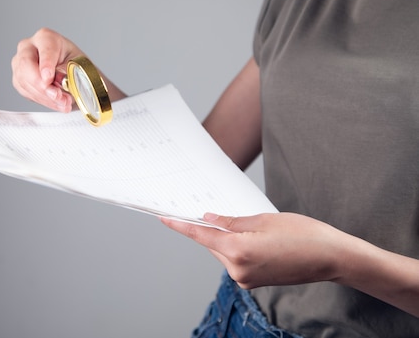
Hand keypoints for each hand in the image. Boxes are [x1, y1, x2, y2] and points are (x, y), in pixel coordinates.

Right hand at [11, 28, 86, 111]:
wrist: (72, 75)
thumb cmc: (75, 65)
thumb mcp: (80, 65)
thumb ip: (70, 71)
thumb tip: (61, 79)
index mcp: (46, 38)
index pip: (44, 49)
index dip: (45, 64)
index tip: (49, 78)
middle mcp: (28, 48)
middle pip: (26, 64)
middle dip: (42, 85)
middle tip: (58, 96)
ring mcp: (20, 64)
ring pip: (25, 81)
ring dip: (45, 97)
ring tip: (64, 103)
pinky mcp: (18, 80)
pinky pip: (26, 92)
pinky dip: (43, 101)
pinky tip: (56, 103)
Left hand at [161, 212, 346, 288]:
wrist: (331, 257)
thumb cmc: (303, 234)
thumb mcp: (264, 219)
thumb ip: (231, 222)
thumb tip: (209, 220)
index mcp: (239, 250)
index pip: (201, 236)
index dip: (181, 226)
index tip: (164, 219)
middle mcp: (238, 269)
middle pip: (212, 244)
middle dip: (212, 229)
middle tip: (216, 212)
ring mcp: (246, 279)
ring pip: (223, 252)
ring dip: (227, 239)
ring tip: (252, 227)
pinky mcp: (254, 282)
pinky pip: (235, 261)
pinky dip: (236, 248)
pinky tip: (253, 239)